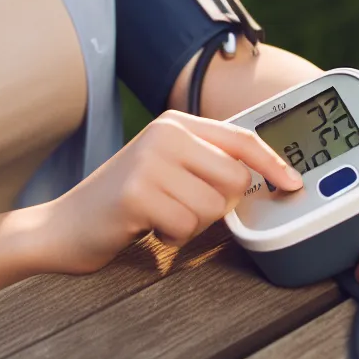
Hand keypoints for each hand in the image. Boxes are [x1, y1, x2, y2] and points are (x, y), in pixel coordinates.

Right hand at [38, 111, 303, 273]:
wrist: (65, 226)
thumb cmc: (124, 202)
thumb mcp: (168, 167)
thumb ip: (208, 162)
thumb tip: (262, 176)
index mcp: (176, 123)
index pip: (241, 138)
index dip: (273, 162)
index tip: (292, 183)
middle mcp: (165, 133)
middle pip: (235, 177)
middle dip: (218, 203)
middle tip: (184, 205)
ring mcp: (149, 161)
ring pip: (213, 205)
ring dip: (192, 223)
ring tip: (162, 214)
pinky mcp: (136, 193)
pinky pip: (186, 224)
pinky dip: (172, 235)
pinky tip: (148, 225)